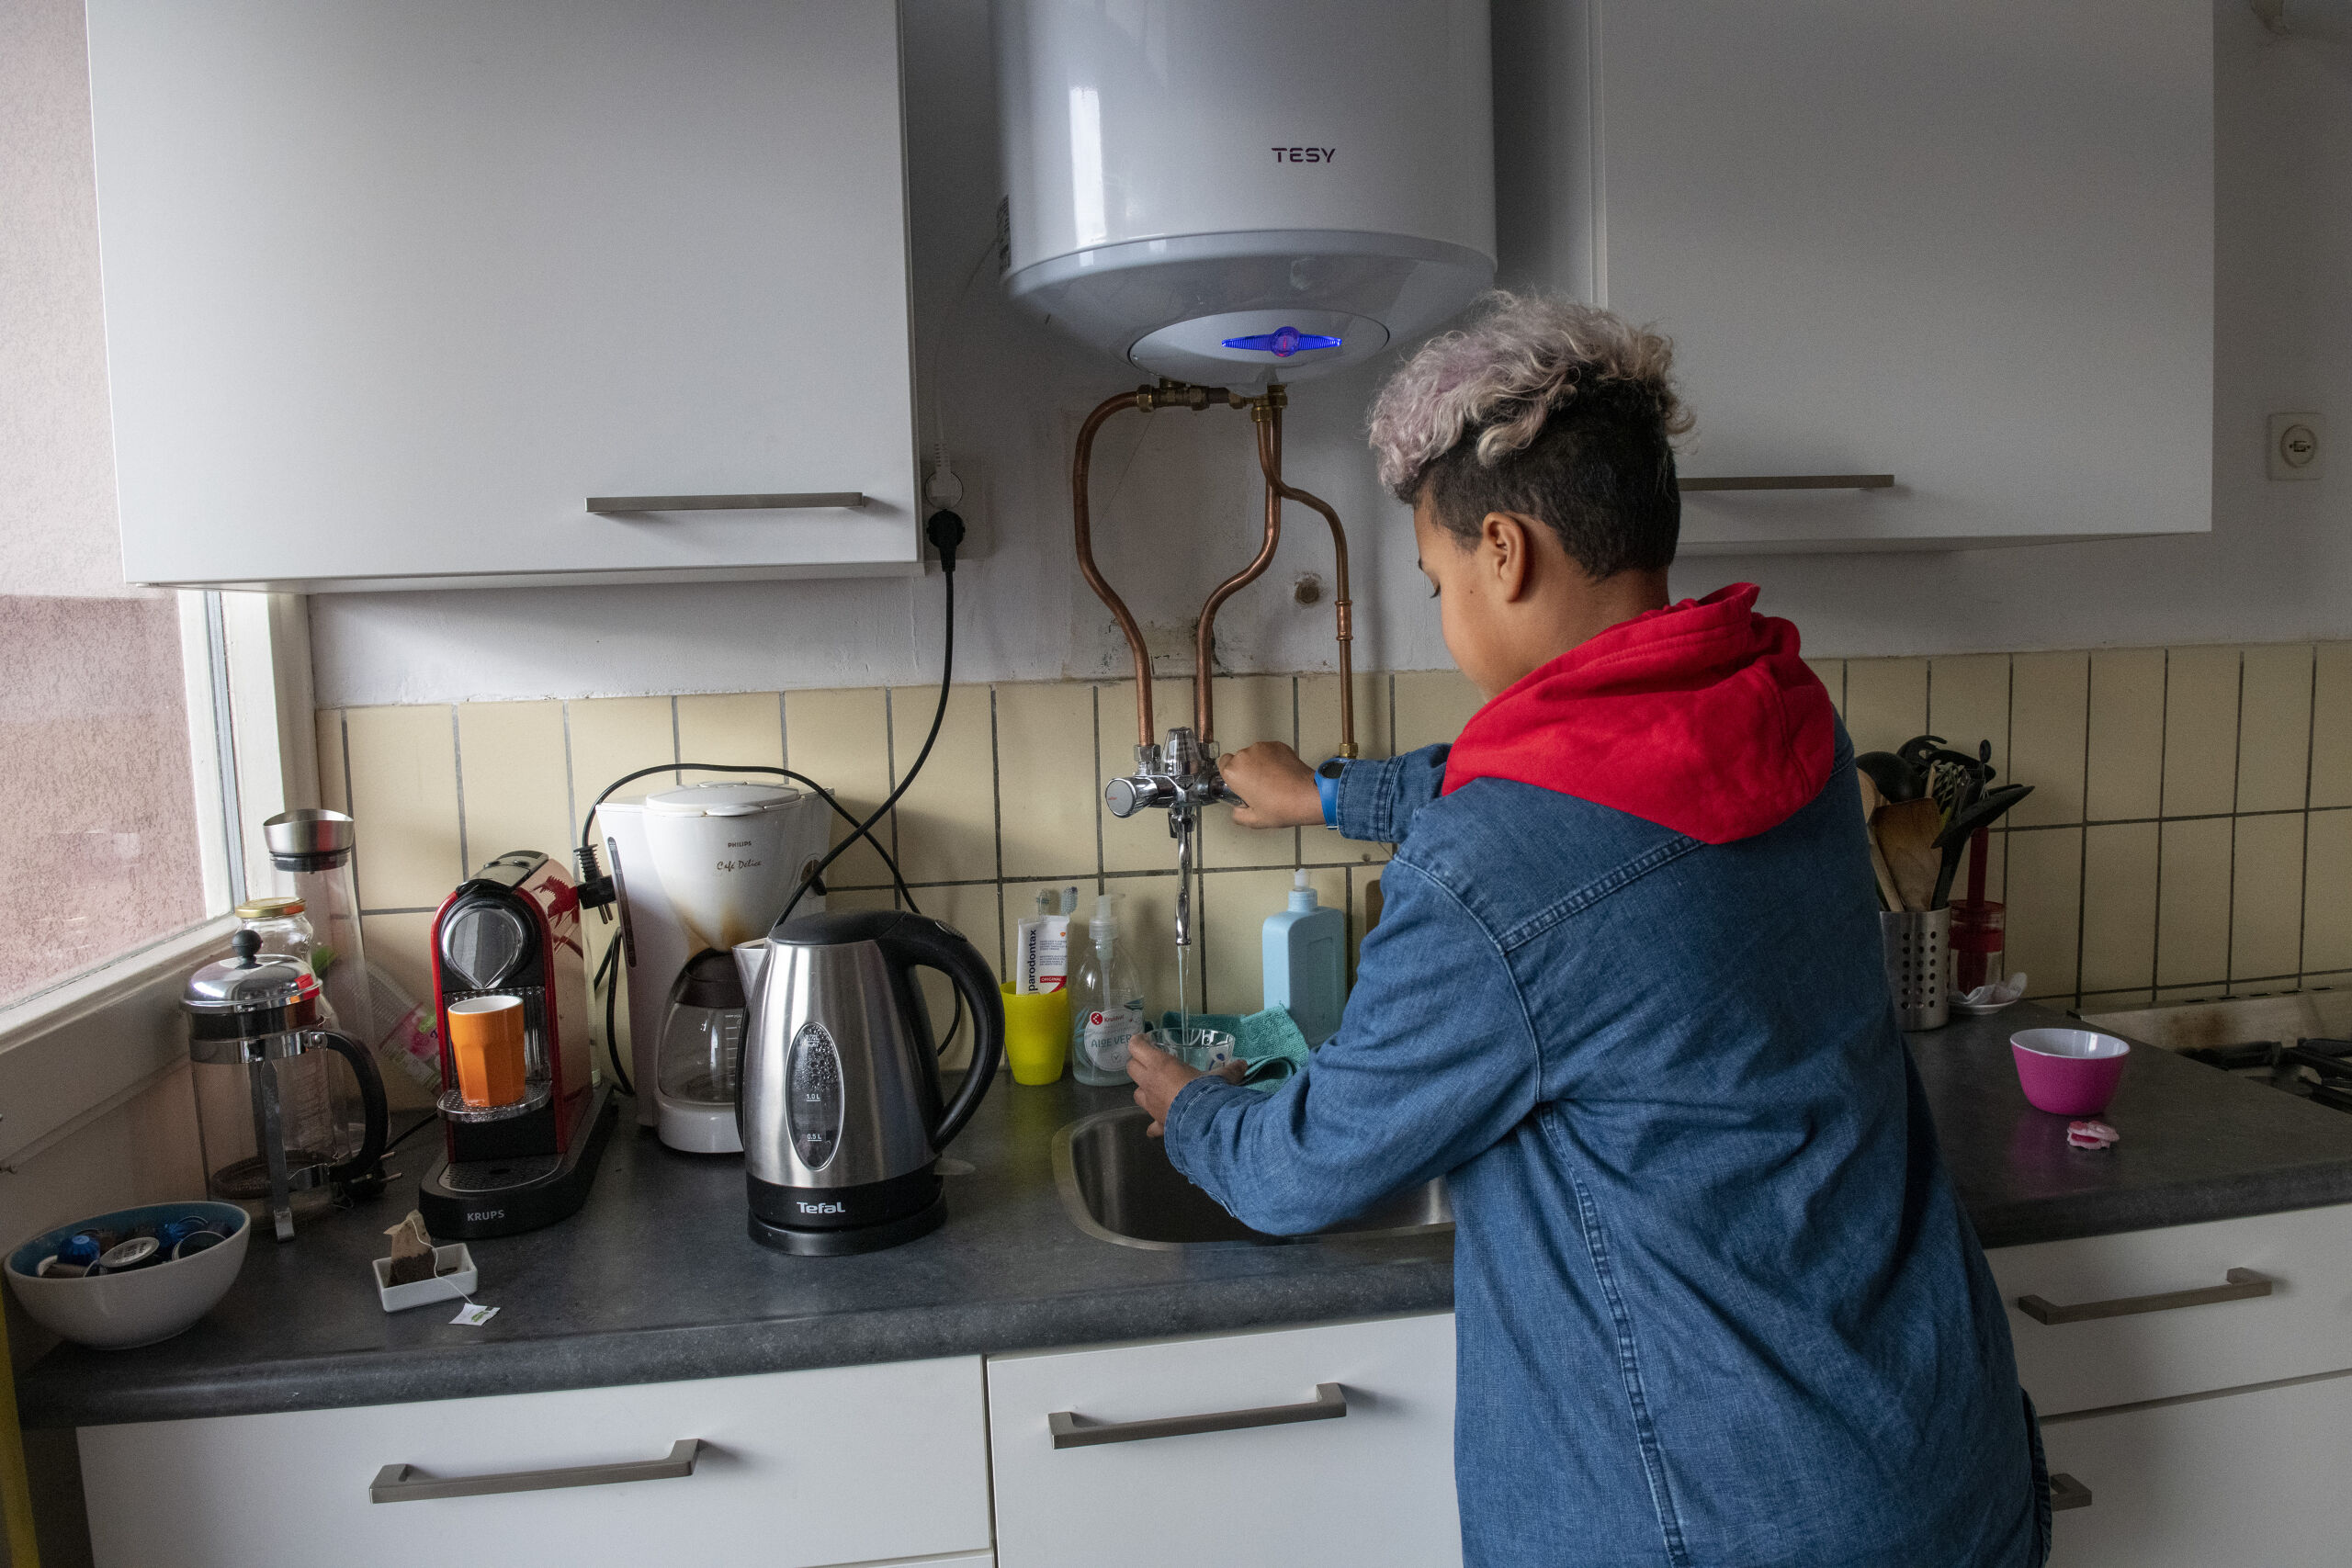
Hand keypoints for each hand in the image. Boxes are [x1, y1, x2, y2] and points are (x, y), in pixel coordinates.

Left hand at [1127, 1036, 1245, 1136]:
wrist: (1203, 1122)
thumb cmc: (1206, 1091)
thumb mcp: (1220, 1077)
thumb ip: (1230, 1070)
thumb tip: (1242, 1064)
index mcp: (1161, 1064)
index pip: (1136, 1047)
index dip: (1138, 1042)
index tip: (1144, 1040)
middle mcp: (1150, 1082)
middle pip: (1131, 1068)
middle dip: (1138, 1064)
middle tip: (1150, 1063)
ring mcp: (1150, 1104)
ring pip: (1136, 1093)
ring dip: (1144, 1090)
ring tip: (1156, 1090)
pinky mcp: (1157, 1123)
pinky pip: (1150, 1125)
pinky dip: (1154, 1124)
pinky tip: (1161, 1124)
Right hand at [1219, 741, 1323, 828]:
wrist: (1306, 795)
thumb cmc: (1281, 806)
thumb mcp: (1254, 820)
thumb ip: (1238, 814)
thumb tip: (1237, 810)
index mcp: (1234, 772)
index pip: (1222, 765)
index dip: (1231, 775)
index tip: (1239, 784)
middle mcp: (1245, 755)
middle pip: (1239, 760)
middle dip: (1246, 770)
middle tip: (1258, 786)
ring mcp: (1263, 748)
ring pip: (1255, 754)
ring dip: (1259, 764)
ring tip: (1272, 781)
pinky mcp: (1278, 745)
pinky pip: (1269, 752)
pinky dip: (1273, 760)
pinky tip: (1281, 774)